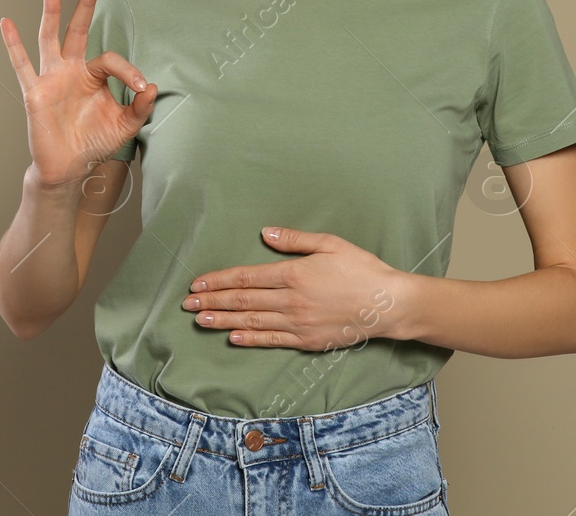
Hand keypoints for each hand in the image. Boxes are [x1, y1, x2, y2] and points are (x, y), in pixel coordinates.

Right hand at [1, 0, 155, 188]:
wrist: (69, 168)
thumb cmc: (94, 142)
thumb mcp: (125, 126)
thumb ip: (140, 107)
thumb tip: (153, 87)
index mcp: (93, 75)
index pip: (111, 60)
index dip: (129, 71)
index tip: (140, 88)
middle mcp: (71, 70)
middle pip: (78, 29)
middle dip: (85, 4)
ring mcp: (51, 78)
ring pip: (50, 37)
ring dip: (51, 11)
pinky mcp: (34, 92)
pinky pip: (22, 65)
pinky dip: (13, 44)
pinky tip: (6, 23)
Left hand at [182, 227, 407, 350]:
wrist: (387, 304)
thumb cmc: (361, 269)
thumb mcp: (331, 244)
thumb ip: (296, 240)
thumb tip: (267, 234)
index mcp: (294, 273)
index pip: (247, 277)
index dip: (219, 281)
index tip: (198, 284)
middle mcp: (291, 300)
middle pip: (243, 300)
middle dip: (213, 302)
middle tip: (188, 305)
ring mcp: (298, 322)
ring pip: (252, 321)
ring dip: (223, 321)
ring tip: (201, 321)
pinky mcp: (307, 340)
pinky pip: (272, 340)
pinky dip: (250, 339)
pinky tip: (233, 337)